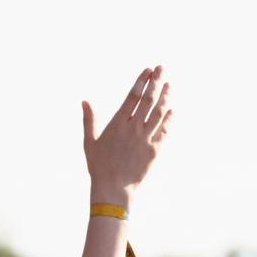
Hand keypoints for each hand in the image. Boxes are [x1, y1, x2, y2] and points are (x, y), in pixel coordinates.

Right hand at [83, 66, 171, 204]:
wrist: (114, 188)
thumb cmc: (99, 165)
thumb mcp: (90, 142)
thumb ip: (89, 120)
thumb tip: (84, 102)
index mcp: (118, 123)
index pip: (133, 97)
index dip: (141, 82)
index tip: (147, 70)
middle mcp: (133, 128)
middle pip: (148, 100)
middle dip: (155, 82)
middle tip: (161, 68)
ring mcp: (145, 138)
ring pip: (158, 112)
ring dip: (165, 97)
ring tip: (169, 85)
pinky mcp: (154, 150)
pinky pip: (164, 130)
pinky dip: (169, 119)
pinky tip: (171, 109)